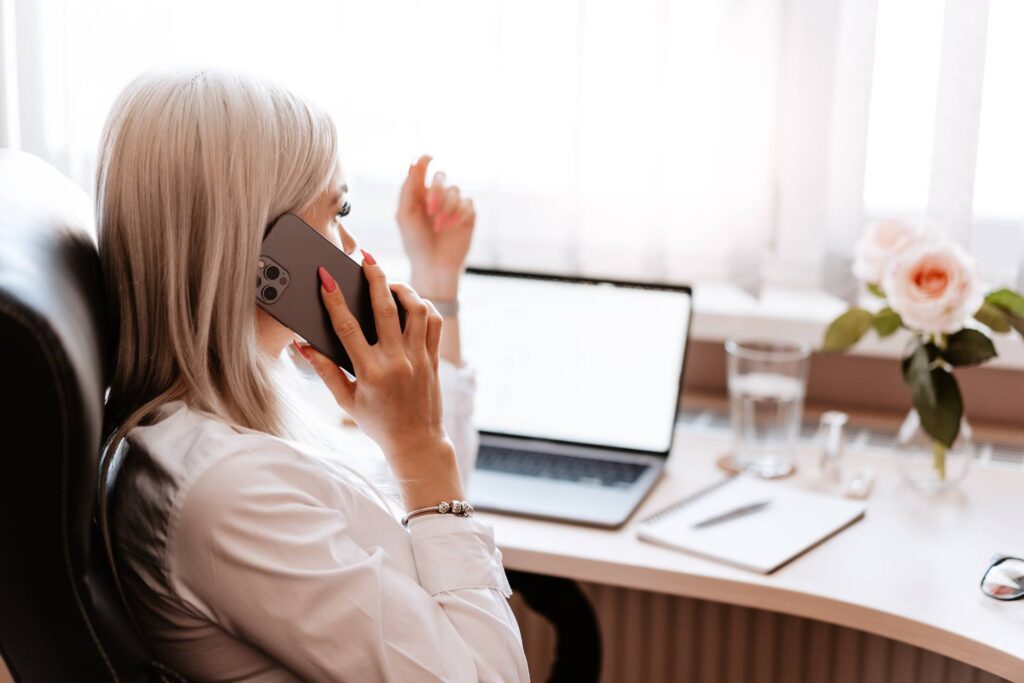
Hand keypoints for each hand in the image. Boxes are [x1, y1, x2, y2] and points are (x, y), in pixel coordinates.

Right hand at [297, 254, 463, 509]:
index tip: (324, 277)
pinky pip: (433, 323)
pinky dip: (422, 307)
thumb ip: (325, 371)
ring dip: (402, 289)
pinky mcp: (434, 358)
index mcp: (370, 372)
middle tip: (366, 257)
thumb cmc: (377, 422)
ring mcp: (419, 359)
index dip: (333, 299)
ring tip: (389, 281)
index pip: (347, 327)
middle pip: (385, 309)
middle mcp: (396, 362)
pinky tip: (410, 301)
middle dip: (374, 278)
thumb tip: (303, 346)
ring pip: (415, 311)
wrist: (416, 442)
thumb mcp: (345, 401)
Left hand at [396, 155, 475, 297]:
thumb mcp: (405, 215)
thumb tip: (414, 161)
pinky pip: (468, 202)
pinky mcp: (468, 215)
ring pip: (455, 190)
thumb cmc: (415, 243)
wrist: (433, 266)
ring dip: (446, 207)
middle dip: (435, 191)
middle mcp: (437, 196)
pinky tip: (451, 227)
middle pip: (441, 176)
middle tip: (429, 210)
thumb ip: (408, 187)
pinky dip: (458, 213)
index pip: (423, 169)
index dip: (425, 160)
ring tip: (438, 227)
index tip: (427, 158)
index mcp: (419, 194)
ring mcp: (454, 205)